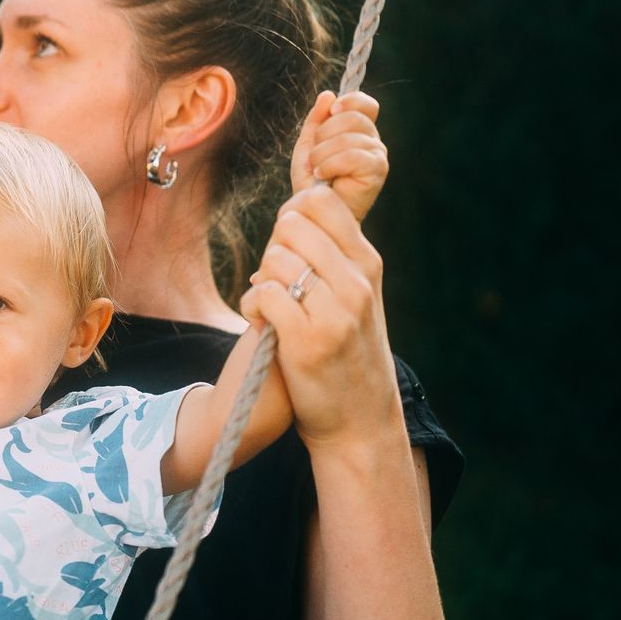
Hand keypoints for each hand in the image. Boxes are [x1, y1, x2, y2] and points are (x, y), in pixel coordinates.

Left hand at [242, 187, 401, 454]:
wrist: (359, 418)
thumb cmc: (346, 348)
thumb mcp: (356, 294)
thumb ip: (332, 254)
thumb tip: (293, 209)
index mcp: (368, 263)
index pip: (322, 201)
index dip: (293, 216)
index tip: (290, 245)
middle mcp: (357, 282)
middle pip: (292, 225)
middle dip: (274, 247)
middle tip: (278, 279)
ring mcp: (336, 312)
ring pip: (276, 259)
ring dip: (262, 280)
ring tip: (273, 305)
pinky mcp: (308, 340)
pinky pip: (264, 294)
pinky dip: (252, 306)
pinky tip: (262, 323)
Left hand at [290, 91, 388, 220]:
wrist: (315, 212)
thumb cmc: (313, 182)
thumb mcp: (308, 145)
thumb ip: (316, 120)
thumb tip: (328, 95)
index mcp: (358, 131)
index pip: (365, 103)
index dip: (349, 101)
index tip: (332, 111)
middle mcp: (372, 140)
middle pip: (353, 117)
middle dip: (324, 134)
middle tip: (316, 155)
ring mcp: (378, 155)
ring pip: (349, 136)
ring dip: (322, 153)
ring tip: (316, 169)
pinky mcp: (377, 170)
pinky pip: (353, 155)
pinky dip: (330, 164)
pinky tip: (322, 175)